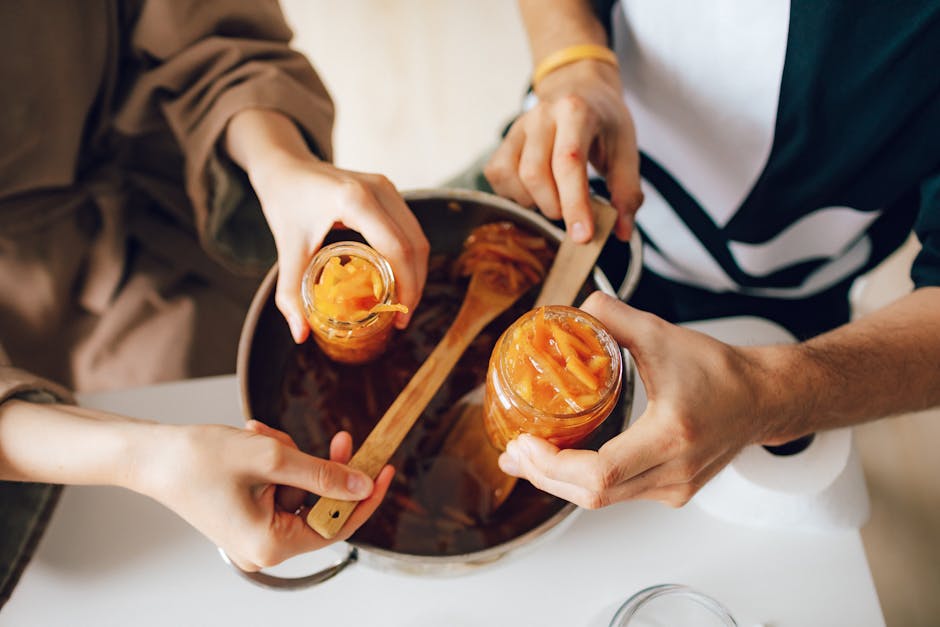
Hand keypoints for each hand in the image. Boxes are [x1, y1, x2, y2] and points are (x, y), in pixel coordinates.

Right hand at [135, 420, 392, 571]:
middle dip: (324, 468)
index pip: (336, 526)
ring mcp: (254, 537)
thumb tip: (362, 484)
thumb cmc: (198, 458)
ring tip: (265, 435)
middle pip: (319, 507)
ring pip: (301, 493)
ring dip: (293, 459)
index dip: (364, 498)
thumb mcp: (272, 458)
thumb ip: (322, 474)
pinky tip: (258, 440)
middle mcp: (262, 550)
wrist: (151, 455)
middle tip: (341, 437)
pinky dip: (277, 465)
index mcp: (269, 545)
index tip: (385, 471)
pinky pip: (280, 491)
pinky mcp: (247, 521)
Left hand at [252, 156, 428, 341]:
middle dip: (415, 285)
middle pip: (415, 245)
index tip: (399, 316)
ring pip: (418, 237)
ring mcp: (387, 187)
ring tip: (403, 302)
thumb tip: (300, 334)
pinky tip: (399, 279)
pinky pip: (410, 228)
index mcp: (355, 199)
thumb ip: (291, 292)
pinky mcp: (388, 190)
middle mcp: (379, 189)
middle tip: (402, 317)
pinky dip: (410, 256)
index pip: (396, 248)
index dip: (406, 286)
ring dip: (416, 272)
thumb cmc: (285, 201)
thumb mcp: (287, 248)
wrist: (285, 165)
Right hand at [484, 60, 642, 242]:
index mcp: (577, 111)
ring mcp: (518, 127)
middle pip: (535, 174)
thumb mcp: (627, 150)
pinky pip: (497, 176)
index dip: (574, 203)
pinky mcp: (504, 141)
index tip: (583, 236)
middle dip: (554, 207)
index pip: (569, 162)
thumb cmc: (605, 123)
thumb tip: (622, 232)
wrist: (582, 89)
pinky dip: (514, 195)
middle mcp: (542, 115)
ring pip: (511, 177)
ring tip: (554, 200)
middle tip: (571, 213)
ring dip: (533, 202)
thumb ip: (626, 191)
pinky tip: (535, 193)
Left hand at [498, 291, 787, 508]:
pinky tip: (561, 462)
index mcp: (671, 435)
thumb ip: (613, 316)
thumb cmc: (719, 370)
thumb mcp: (662, 334)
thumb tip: (573, 308)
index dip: (552, 465)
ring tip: (526, 457)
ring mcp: (674, 488)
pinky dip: (582, 481)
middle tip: (512, 453)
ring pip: (601, 500)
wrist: (762, 399)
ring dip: (558, 481)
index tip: (524, 443)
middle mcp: (674, 471)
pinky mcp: (672, 492)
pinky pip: (616, 495)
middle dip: (543, 475)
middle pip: (592, 495)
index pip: (600, 472)